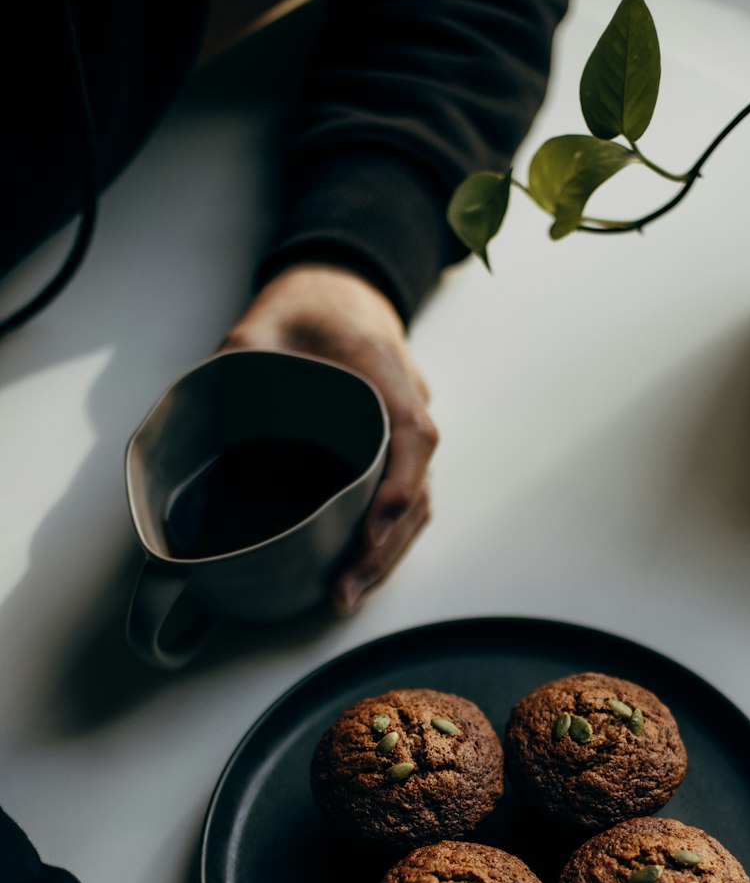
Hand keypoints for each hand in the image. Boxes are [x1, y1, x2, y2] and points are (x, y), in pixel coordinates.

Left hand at [223, 266, 435, 613]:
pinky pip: (404, 502)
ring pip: (417, 506)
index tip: (368, 538)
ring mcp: (407, 433)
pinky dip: (386, 541)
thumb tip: (199, 412)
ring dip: (387, 556)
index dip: (395, 494)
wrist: (340, 288)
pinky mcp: (396, 451)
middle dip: (384, 550)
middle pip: (417, 491)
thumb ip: (237, 360)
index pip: (411, 440)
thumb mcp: (261, 322)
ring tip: (347, 594)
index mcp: (387, 375)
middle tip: (344, 592)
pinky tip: (357, 569)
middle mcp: (410, 408)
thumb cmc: (308, 307)